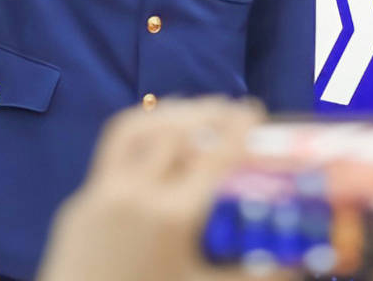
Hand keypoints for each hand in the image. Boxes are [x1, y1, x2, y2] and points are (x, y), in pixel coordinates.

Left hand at [35, 97, 292, 280]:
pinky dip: (137, 143)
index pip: (211, 156)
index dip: (237, 129)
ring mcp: (99, 197)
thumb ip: (251, 274)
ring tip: (192, 114)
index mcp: (171, 218)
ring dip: (166, 115)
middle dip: (205, 112)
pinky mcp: (78, 206)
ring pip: (132, 130)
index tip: (254, 112)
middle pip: (173, 131)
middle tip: (230, 109)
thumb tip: (295, 264)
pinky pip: (111, 159)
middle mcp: (133, 197)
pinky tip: (154, 149)